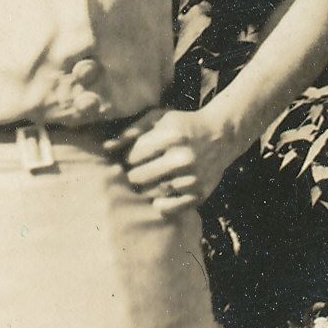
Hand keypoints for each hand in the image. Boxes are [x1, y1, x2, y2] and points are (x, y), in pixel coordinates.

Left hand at [104, 106, 236, 216]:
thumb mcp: (157, 119)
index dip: (128, 157)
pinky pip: (168, 208)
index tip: (135, 155)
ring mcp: (192, 179)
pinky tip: (162, 192)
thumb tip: (106, 148)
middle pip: (137, 178)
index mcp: (170, 137)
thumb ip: (130, 131)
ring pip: (150, 193)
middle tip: (142, 168)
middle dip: (134, 173)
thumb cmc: (181, 126)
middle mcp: (182, 159)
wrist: (221, 136)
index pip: (131, 157)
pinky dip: (161, 203)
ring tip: (154, 176)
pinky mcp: (199, 195)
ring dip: (147, 187)